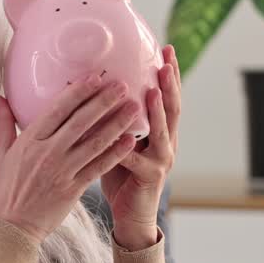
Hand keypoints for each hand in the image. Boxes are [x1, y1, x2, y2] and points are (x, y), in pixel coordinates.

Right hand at [0, 76, 141, 244]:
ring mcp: (62, 171)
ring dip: (116, 123)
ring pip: (95, 142)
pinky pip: (99, 167)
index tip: (95, 77)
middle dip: (103, 101)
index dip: (78, 92)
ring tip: (133, 108)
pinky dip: (116, 154)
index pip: (57, 109)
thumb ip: (4, 123)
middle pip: (80, 121)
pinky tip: (130, 141)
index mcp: (29, 141)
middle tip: (122, 85)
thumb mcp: (1, 154)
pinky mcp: (73, 189)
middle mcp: (47, 153)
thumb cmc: (5, 190)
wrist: (10, 227)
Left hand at [100, 45, 181, 249]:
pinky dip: (130, 149)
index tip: (165, 48)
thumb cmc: (121, 174)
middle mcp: (165, 142)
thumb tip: (91, 89)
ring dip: (158, 110)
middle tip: (166, 61)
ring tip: (153, 90)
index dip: (167, 73)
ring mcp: (161, 160)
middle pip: (171, 107)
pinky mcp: (150, 177)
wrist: (130, 214)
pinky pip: (138, 160)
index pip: (165, 95)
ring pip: (162, 130)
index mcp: (158, 130)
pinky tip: (126, 137)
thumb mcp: (118, 140)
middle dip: (170, 84)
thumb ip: (112, 118)